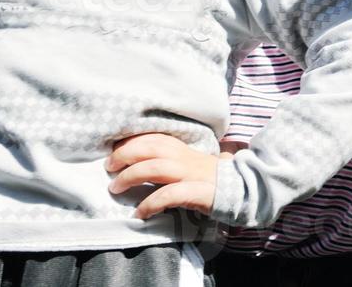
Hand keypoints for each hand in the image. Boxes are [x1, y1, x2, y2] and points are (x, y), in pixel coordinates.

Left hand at [106, 133, 225, 218]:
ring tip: (115, 188)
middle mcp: (185, 157)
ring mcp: (191, 174)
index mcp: (182, 148)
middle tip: (109, 168)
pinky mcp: (197, 192)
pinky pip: (169, 195)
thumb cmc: (210, 179)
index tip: (113, 151)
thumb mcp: (189, 162)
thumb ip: (169, 158)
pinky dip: (151, 203)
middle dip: (124, 156)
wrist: (242, 190)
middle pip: (149, 148)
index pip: (152, 138)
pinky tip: (140, 213)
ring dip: (131, 177)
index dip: (130, 142)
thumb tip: (137, 159)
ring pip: (155, 168)